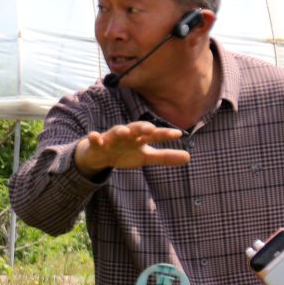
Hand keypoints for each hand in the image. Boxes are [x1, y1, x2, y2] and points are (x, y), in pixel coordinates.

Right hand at [72, 121, 189, 176]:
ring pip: (116, 131)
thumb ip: (165, 157)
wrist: (99, 156)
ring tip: (125, 132)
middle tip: (151, 128)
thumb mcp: (146, 157)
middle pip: (136, 128)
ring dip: (120, 130)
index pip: (155, 134)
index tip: (178, 134)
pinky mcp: (97, 143)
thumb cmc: (125, 153)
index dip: (165, 134)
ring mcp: (111, 138)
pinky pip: (94, 139)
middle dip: (142, 127)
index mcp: (140, 137)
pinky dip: (94, 137)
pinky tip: (94, 136)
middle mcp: (127, 135)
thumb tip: (189, 157)